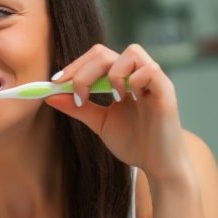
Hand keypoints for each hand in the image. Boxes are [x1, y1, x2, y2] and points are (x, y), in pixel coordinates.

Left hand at [44, 43, 190, 181]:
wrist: (158, 165)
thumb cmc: (134, 143)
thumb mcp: (99, 122)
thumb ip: (78, 108)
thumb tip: (50, 96)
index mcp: (122, 79)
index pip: (96, 58)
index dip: (75, 66)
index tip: (56, 83)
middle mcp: (137, 74)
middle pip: (106, 52)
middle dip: (83, 70)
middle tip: (75, 91)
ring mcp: (153, 80)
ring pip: (131, 52)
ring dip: (112, 73)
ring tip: (111, 98)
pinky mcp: (166, 91)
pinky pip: (150, 69)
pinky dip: (133, 80)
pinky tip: (128, 99)